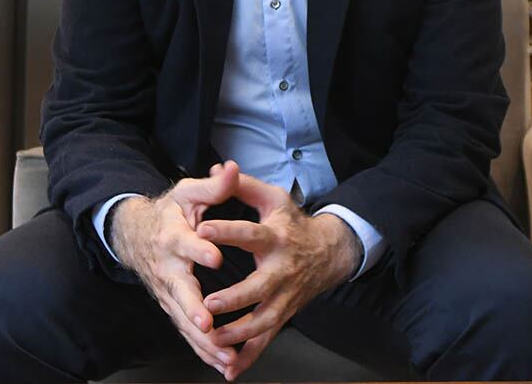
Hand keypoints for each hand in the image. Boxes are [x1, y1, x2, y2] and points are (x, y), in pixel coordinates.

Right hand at [110, 160, 241, 377]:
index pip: (185, 243)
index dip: (199, 249)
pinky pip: (187, 331)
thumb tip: (231, 168)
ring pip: (184, 319)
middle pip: (179, 292)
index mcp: (173, 237)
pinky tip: (222, 363)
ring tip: (225, 355)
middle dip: (194, 308)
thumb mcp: (189, 193)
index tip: (215, 256)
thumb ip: (213, 185)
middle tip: (208, 323)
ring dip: (203, 339)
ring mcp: (168, 292)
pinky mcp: (172, 306)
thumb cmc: (170, 211)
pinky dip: (202, 349)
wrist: (136, 234)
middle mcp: (168, 269)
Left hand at [195, 172, 362, 378]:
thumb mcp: (274, 198)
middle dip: (234, 297)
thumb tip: (221, 167)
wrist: (329, 252)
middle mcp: (281, 269)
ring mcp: (284, 296)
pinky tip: (229, 369)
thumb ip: (244, 185)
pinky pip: (266, 340)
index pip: (250, 233)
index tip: (202, 230)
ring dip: (238, 332)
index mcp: (276, 237)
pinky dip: (249, 357)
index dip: (228, 231)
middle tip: (208, 303)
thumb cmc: (292, 222)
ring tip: (213, 337)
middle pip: (259, 287)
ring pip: (263, 320)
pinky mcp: (284, 314)